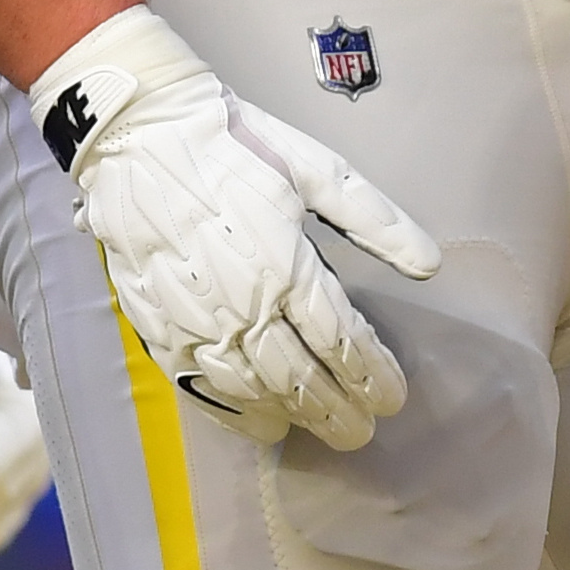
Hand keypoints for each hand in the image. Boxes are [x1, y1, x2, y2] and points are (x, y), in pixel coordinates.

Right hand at [33, 6, 441, 449]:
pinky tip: (259, 424)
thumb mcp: (316, 169)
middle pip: (303, 379)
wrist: (139, 137)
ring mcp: (197, 326)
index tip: (393, 399)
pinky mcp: (159, 330)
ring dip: (294, 417)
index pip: (343, 343)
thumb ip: (375, 220)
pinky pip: (203, 389)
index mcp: (289, 268)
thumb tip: (430, 265)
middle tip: (364, 432)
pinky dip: (237, 415)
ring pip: (255, 392)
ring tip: (321, 431)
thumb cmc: (234, 145)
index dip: (372, 376)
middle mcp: (245, 308)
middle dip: (339, 411)